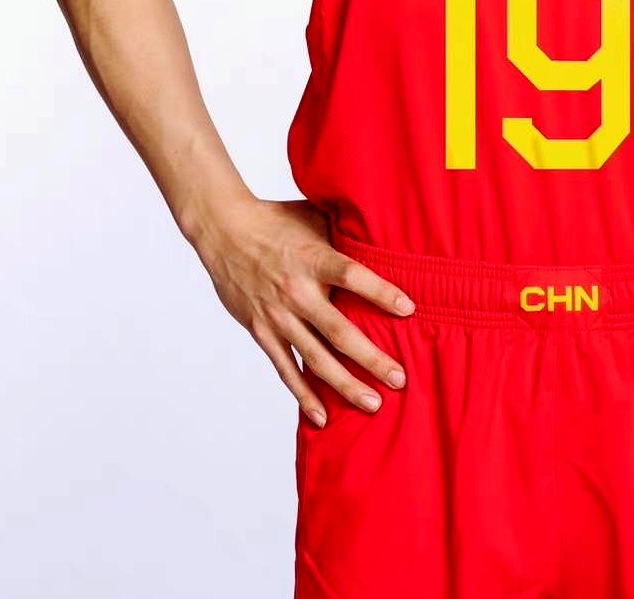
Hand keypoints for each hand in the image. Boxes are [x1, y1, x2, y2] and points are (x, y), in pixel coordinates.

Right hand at [192, 196, 415, 426]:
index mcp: (313, 259)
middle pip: (338, 331)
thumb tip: (384, 230)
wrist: (225, 232)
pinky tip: (323, 416)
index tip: (409, 309)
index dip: (380, 292)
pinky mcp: (262, 332)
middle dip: (370, 358)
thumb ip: (345, 232)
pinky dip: (303, 395)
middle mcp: (296, 291)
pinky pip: (286, 369)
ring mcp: (278, 316)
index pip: (351, 276)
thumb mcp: (314, 217)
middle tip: (399, 379)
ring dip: (344, 384)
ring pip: (315, 358)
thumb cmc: (276, 221)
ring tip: (373, 403)